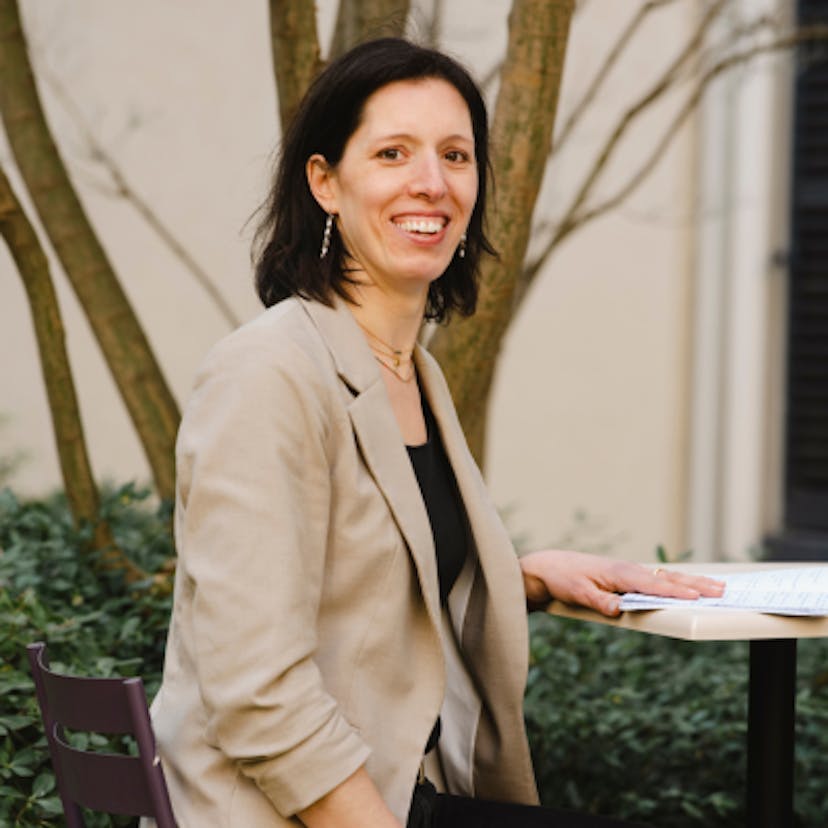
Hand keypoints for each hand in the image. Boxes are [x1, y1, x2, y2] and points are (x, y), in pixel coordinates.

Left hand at [519, 549, 724, 616]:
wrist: (549, 567)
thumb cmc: (564, 579)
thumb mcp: (578, 593)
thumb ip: (599, 601)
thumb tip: (618, 609)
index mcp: (621, 573)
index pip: (655, 584)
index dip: (678, 592)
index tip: (700, 597)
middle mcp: (629, 569)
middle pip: (668, 579)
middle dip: (696, 585)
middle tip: (722, 591)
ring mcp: (629, 572)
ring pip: (666, 577)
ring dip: (691, 582)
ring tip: (716, 586)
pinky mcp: (626, 576)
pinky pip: (657, 579)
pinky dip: (676, 581)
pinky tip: (687, 585)